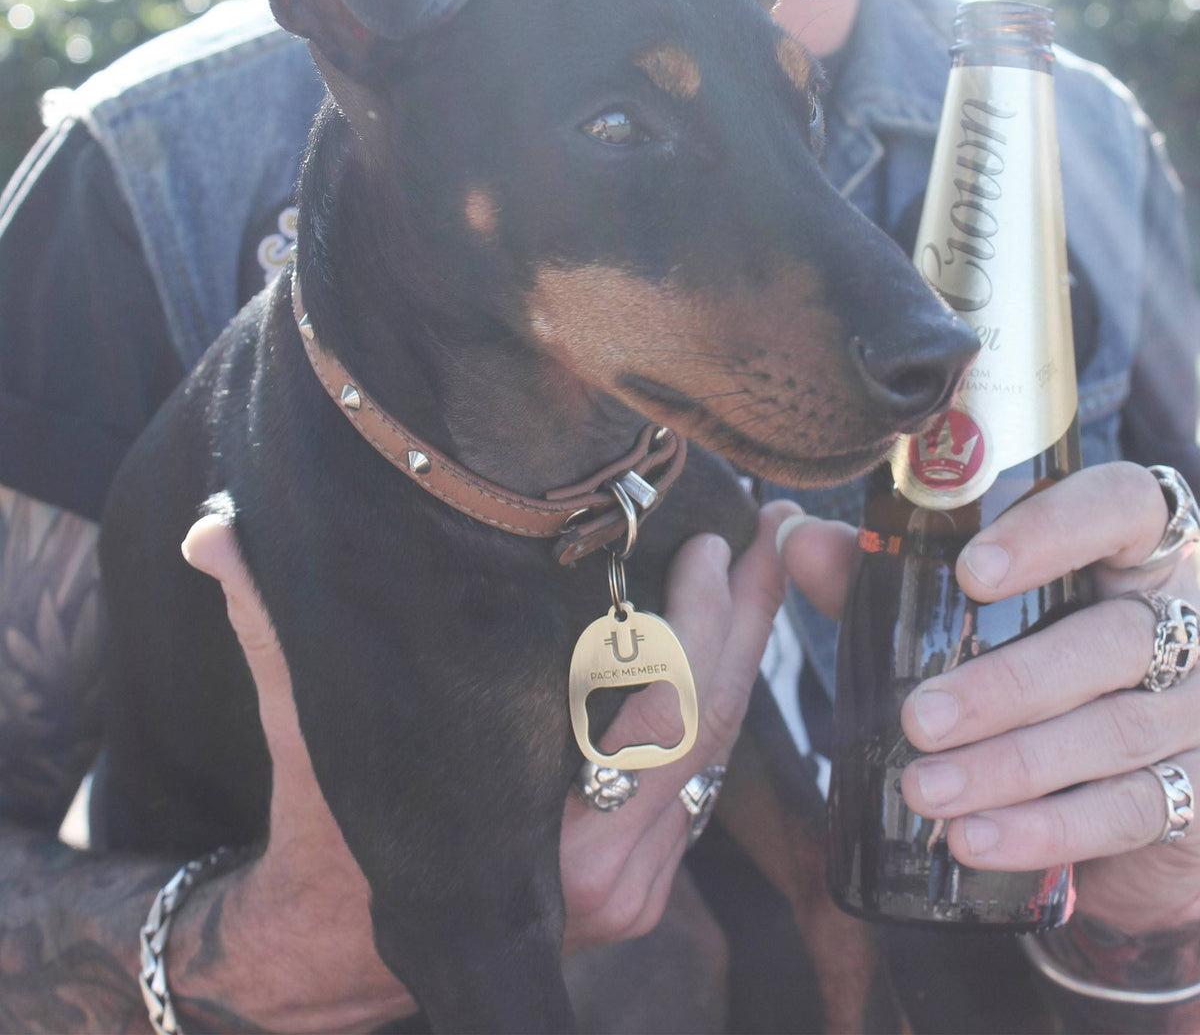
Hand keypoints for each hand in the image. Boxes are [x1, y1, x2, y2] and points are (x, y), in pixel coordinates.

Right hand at [178, 500, 796, 1010]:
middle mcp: (615, 879)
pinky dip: (724, 693)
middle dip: (747, 623)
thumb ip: (270, 627)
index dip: (695, 629)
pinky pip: (707, 772)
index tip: (712, 547)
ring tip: (771, 562)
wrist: (347, 934)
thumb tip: (212, 531)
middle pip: (713, 732)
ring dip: (748, 651)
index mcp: (546, 847)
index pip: (659, 723)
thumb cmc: (337, 826)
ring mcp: (642, 885)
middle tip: (776, 536)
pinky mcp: (651, 872)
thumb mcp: (311, 725)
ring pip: (722, 752)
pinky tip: (734, 625)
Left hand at [781, 461, 1199, 936]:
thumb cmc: (1029, 654)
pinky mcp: (1196, 790)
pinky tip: (973, 840)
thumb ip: (884, 572)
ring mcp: (1195, 707)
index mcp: (1126, 550)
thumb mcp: (959, 608)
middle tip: (917, 717)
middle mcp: (1180, 618)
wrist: (1117, 773)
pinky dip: (1046, 830)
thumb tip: (790, 535)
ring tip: (924, 788)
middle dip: (1009, 682)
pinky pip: (1131, 811)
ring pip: (1117, 730)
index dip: (1055, 531)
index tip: (970, 572)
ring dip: (1012, 766)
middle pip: (1114, 637)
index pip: (1122, 506)